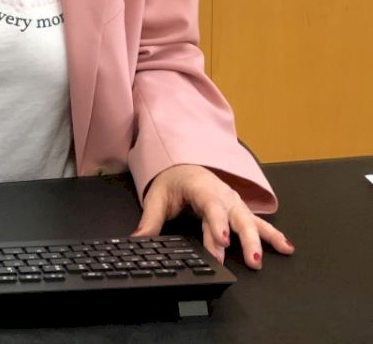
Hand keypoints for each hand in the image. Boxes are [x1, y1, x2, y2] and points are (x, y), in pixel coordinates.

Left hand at [132, 164, 293, 269]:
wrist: (183, 166)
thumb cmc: (172, 182)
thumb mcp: (157, 198)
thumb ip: (150, 221)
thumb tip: (138, 240)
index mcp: (202, 189)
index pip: (211, 208)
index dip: (217, 225)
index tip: (222, 241)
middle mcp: (223, 196)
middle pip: (237, 218)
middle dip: (246, 240)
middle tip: (252, 260)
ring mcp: (234, 203)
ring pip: (251, 221)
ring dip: (263, 239)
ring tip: (275, 254)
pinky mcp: (240, 210)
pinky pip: (259, 223)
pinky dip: (274, 234)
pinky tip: (287, 247)